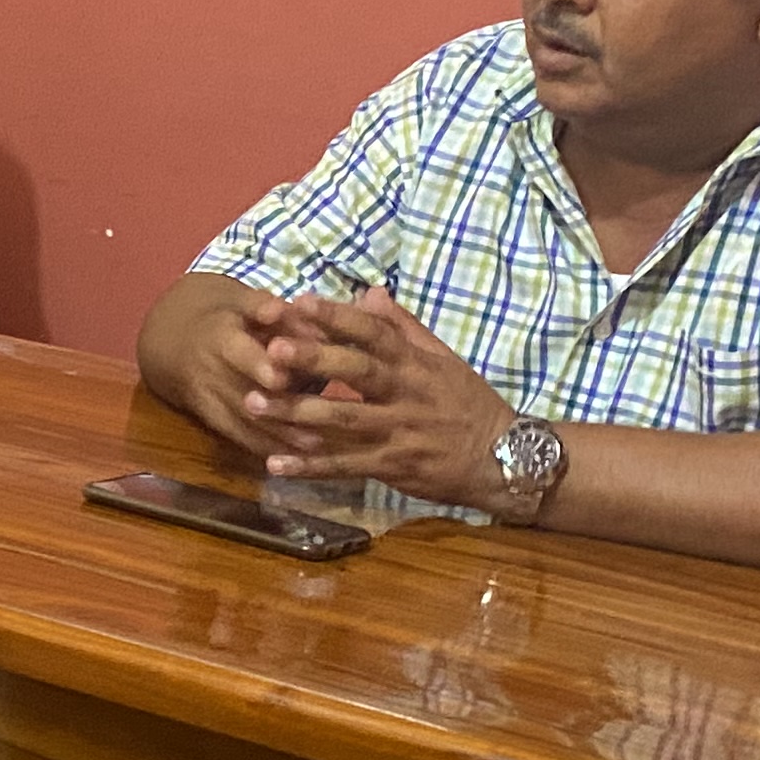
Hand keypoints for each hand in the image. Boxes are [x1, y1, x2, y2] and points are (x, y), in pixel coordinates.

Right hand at [159, 279, 309, 454]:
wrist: (172, 339)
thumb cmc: (222, 315)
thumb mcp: (237, 300)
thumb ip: (263, 306)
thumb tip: (284, 310)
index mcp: (219, 337)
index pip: (237, 353)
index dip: (258, 366)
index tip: (284, 377)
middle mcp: (209, 370)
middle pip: (241, 394)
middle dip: (275, 412)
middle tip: (311, 426)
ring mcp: (207, 397)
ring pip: (242, 420)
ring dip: (276, 436)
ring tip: (314, 446)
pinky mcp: (209, 417)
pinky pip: (235, 435)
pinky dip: (261, 447)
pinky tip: (291, 460)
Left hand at [251, 285, 516, 505]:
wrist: (506, 459)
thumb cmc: (468, 405)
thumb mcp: (443, 360)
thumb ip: (403, 328)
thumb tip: (369, 292)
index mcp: (415, 364)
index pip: (374, 334)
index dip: (338, 317)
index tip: (300, 302)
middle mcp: (406, 394)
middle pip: (356, 371)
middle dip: (312, 359)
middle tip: (269, 349)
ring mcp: (399, 432)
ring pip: (343, 420)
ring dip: (296, 413)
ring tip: (253, 404)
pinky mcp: (394, 467)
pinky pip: (347, 466)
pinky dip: (311, 466)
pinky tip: (275, 464)